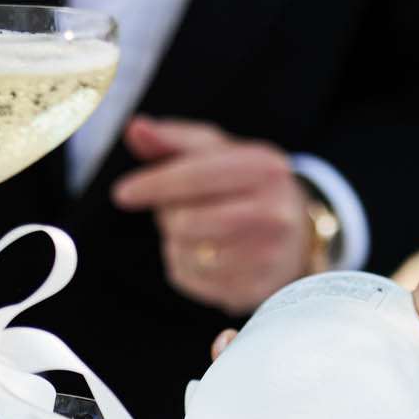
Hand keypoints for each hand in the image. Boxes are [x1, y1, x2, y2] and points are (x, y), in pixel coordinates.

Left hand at [110, 116, 316, 315]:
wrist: (296, 233)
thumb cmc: (245, 186)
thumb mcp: (217, 153)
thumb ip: (173, 140)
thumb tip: (135, 129)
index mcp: (263, 168)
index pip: (195, 176)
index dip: (153, 185)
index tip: (122, 194)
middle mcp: (273, 212)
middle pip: (184, 222)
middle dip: (169, 216)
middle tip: (182, 210)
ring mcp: (268, 256)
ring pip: (184, 254)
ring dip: (175, 243)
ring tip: (198, 232)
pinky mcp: (255, 289)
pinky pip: (191, 280)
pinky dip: (185, 267)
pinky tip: (206, 255)